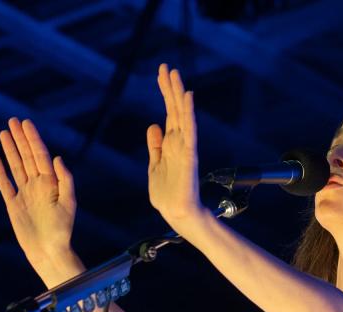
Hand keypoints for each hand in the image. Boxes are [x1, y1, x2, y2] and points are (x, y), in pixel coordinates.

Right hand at [0, 117, 76, 267]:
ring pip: (16, 167)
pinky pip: (5, 185)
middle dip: (20, 139)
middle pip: (27, 157)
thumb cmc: (62, 230)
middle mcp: (37, 186)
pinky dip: (0, 173)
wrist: (48, 251)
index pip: (40, 155)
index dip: (33, 139)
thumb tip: (57, 158)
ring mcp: (25, 194)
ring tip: (4, 133)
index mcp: (51, 183)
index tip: (26, 124)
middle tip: (13, 121)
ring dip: (10, 150)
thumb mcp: (68, 204)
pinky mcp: (14, 205)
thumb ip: (65, 180)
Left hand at [146, 63, 209, 232]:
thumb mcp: (154, 166)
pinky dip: (188, 114)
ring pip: (182, 115)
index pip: (169, 113)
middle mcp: (180, 142)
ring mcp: (185, 147)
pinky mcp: (188, 156)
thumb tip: (153, 126)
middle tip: (166, 67)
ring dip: (178, 94)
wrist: (176, 213)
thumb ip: (155, 147)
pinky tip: (186, 98)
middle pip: (175, 109)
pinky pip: (189, 130)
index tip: (161, 75)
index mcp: (171, 144)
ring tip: (175, 74)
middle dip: (170, 88)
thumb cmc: (167, 195)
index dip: (165, 94)